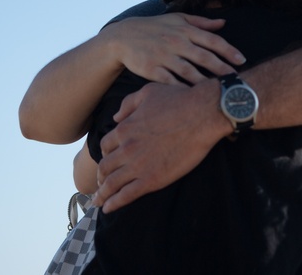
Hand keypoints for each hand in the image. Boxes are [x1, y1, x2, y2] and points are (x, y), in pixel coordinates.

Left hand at [95, 80, 230, 212]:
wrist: (203, 114)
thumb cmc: (179, 100)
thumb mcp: (148, 92)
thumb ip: (128, 104)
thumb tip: (115, 118)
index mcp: (124, 129)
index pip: (105, 146)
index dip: (105, 154)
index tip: (107, 160)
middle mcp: (126, 149)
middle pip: (104, 167)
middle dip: (100, 177)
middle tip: (100, 183)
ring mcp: (138, 166)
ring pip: (111, 184)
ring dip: (102, 194)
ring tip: (98, 201)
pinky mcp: (152, 179)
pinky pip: (126, 195)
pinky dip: (114, 203)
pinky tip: (108, 208)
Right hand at [105, 13, 245, 85]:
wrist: (122, 37)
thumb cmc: (154, 27)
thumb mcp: (177, 19)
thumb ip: (201, 22)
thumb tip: (223, 23)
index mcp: (185, 30)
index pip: (212, 41)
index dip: (229, 51)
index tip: (242, 60)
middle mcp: (176, 42)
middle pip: (204, 57)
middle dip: (223, 69)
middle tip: (237, 80)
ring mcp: (164, 57)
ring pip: (189, 71)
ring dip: (205, 82)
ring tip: (219, 91)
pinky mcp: (151, 70)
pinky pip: (170, 82)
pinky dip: (181, 89)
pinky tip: (192, 97)